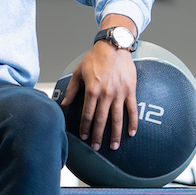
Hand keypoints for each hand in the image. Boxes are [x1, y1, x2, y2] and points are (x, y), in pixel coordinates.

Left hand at [61, 36, 137, 150]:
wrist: (113, 46)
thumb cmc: (94, 58)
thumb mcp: (78, 72)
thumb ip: (71, 90)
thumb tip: (63, 104)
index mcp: (91, 90)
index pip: (87, 114)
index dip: (84, 128)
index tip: (83, 138)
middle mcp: (105, 94)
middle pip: (101, 120)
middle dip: (97, 135)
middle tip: (96, 148)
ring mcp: (119, 93)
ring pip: (117, 119)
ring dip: (115, 134)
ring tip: (113, 146)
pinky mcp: (130, 91)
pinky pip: (132, 109)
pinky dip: (133, 122)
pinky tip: (132, 133)